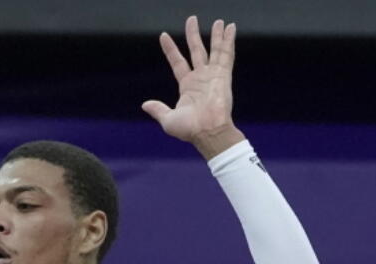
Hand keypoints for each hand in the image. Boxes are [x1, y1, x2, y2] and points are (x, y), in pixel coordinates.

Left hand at [142, 15, 243, 157]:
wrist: (207, 132)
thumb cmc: (189, 130)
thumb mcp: (168, 119)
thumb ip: (158, 109)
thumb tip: (145, 105)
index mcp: (187, 87)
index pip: (177, 62)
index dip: (170, 50)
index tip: (163, 36)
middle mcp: (200, 78)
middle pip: (196, 50)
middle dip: (194, 35)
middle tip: (191, 19)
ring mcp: (213, 75)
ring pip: (214, 50)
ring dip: (216, 35)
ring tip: (218, 21)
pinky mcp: (223, 75)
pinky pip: (226, 54)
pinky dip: (228, 41)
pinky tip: (230, 28)